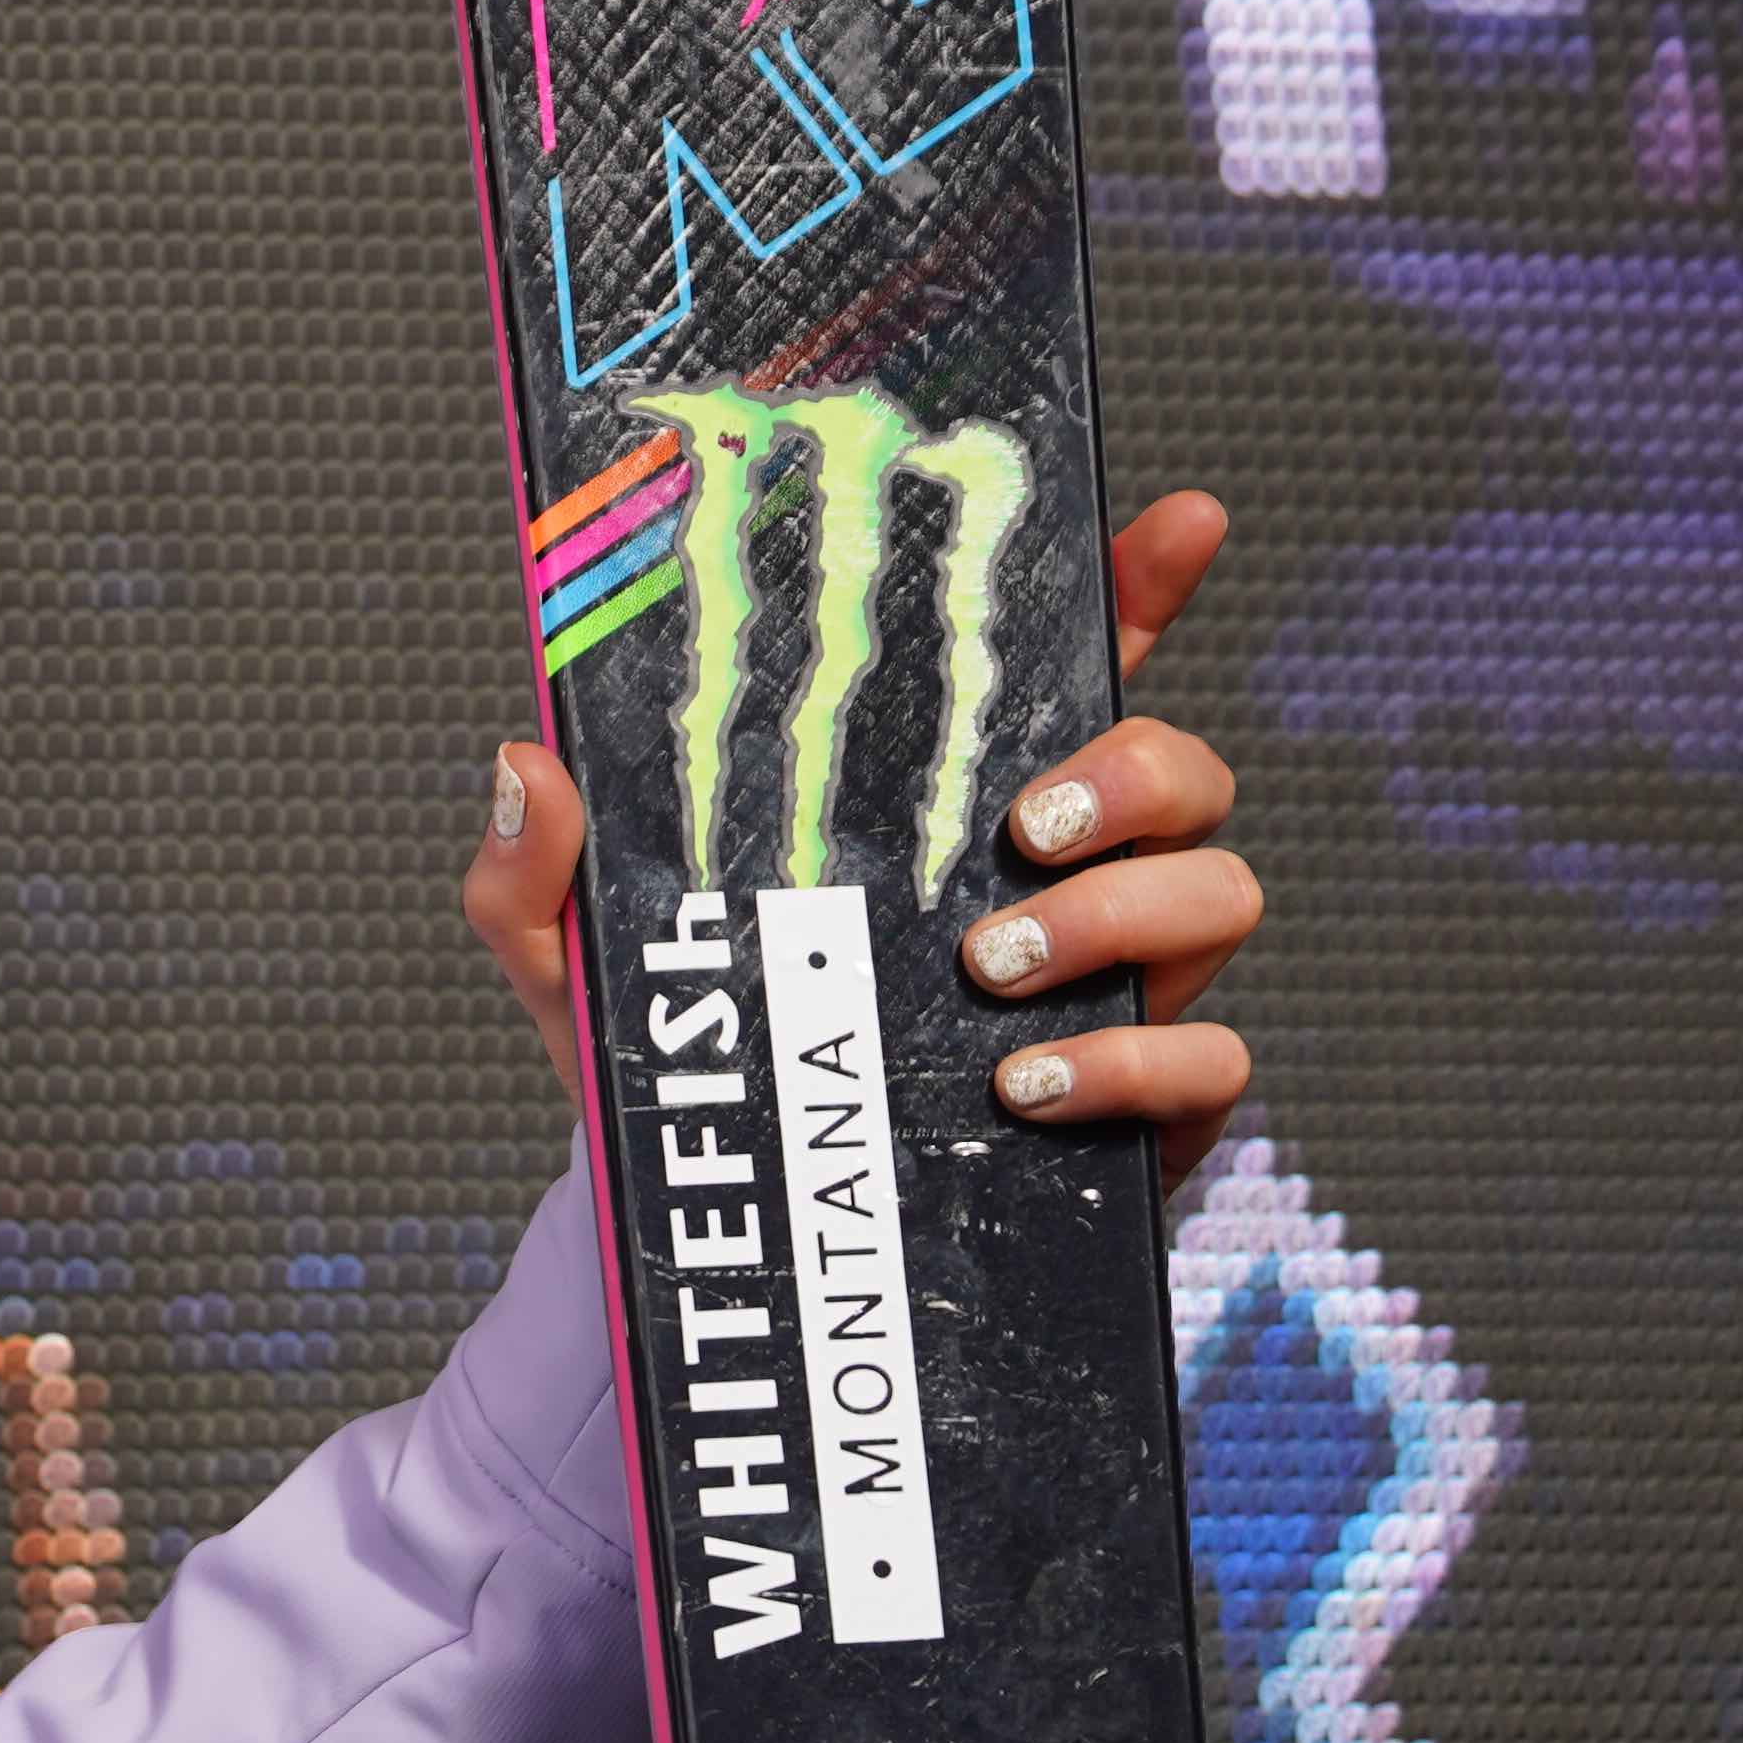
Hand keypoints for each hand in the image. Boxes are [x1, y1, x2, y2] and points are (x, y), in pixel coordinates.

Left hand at [464, 490, 1260, 1185]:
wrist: (732, 1225)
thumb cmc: (682, 1057)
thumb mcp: (580, 964)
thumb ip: (534, 875)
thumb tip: (524, 764)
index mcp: (949, 801)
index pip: (1070, 666)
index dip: (1141, 582)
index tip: (1184, 517)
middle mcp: (1062, 876)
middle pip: (1181, 767)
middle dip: (1131, 774)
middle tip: (1022, 830)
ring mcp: (1116, 987)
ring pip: (1219, 894)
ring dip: (1120, 919)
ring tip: (985, 971)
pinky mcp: (1142, 1106)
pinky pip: (1210, 1061)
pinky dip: (1132, 1064)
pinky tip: (1019, 1086)